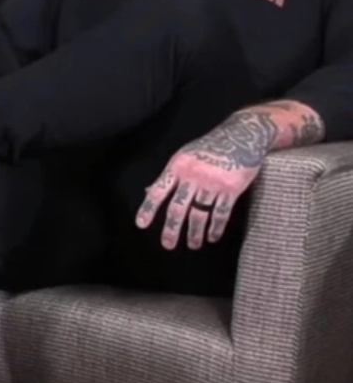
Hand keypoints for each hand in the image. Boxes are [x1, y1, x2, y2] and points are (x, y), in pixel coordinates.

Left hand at [136, 105, 293, 249]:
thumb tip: (148, 192)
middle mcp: (193, 177)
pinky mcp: (232, 189)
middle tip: (167, 245)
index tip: (141, 224)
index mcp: (177, 167)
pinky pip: (221, 213)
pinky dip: (216, 227)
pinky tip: (213, 236)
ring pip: (200, 213)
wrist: (242, 136)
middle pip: (179, 208)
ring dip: (195, 232)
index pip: (158, 191)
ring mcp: (213, 184)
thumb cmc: (208, 147)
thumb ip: (170, 176)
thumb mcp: (184, 156)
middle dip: (172, 229)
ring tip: (192, 245)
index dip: (148, 208)